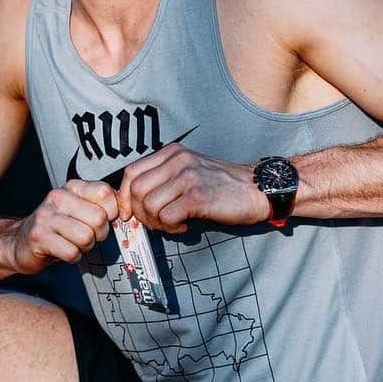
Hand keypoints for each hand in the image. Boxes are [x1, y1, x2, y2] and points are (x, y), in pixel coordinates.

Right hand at [7, 180, 118, 273]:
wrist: (20, 242)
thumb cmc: (58, 227)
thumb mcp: (79, 209)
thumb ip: (101, 205)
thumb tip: (128, 210)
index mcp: (72, 187)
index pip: (106, 193)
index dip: (112, 213)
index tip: (103, 221)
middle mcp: (58, 196)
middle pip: (99, 218)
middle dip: (99, 234)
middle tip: (86, 235)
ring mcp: (46, 216)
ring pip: (86, 237)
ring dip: (85, 247)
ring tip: (73, 243)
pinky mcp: (38, 237)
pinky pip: (72, 252)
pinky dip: (73, 257)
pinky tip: (63, 251)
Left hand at [117, 144, 267, 232]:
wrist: (258, 189)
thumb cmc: (222, 185)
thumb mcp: (189, 171)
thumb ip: (164, 179)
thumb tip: (134, 203)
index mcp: (172, 153)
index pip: (131, 172)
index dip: (124, 196)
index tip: (130, 213)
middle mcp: (177, 160)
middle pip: (135, 189)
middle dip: (140, 213)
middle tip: (157, 222)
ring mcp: (188, 177)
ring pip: (148, 205)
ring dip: (157, 223)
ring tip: (173, 224)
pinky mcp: (198, 196)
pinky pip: (166, 217)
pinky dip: (171, 228)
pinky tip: (185, 226)